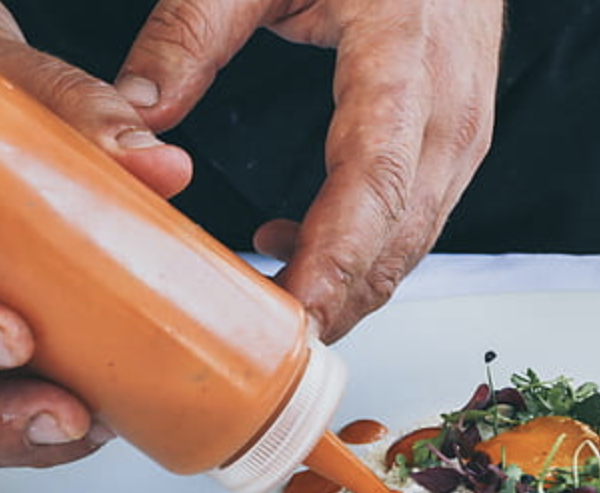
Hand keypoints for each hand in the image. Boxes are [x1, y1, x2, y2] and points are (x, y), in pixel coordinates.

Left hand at [115, 0, 504, 341]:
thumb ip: (192, 31)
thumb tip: (137, 118)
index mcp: (403, 58)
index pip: (374, 184)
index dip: (336, 261)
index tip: (293, 316)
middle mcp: (448, 110)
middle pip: (400, 238)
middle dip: (338, 303)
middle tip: (268, 352)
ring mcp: (462, 134)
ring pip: (412, 245)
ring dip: (347, 289)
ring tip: (270, 313)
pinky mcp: (457, 147)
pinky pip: (414, 224)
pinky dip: (361, 257)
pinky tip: (297, 249)